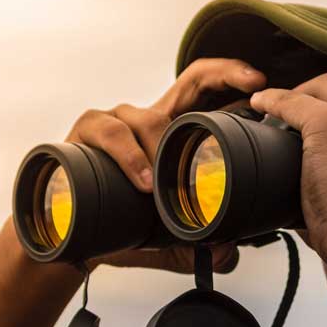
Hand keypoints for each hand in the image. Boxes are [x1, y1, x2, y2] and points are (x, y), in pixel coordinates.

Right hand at [65, 58, 267, 272]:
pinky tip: (141, 181)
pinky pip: (108, 131)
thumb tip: (229, 253)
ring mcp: (117, 120)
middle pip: (190, 80)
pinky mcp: (85, 130)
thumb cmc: (117, 224)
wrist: (66, 236)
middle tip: (253, 86)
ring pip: (147, 117)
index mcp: (171, 134)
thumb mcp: (166, 237)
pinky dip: (128, 156)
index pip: (207, 93)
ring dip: (160, 147)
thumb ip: (198, 244)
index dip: (235, 80)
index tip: (261, 84)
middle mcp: (147, 119)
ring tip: (164, 182)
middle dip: (224, 74)